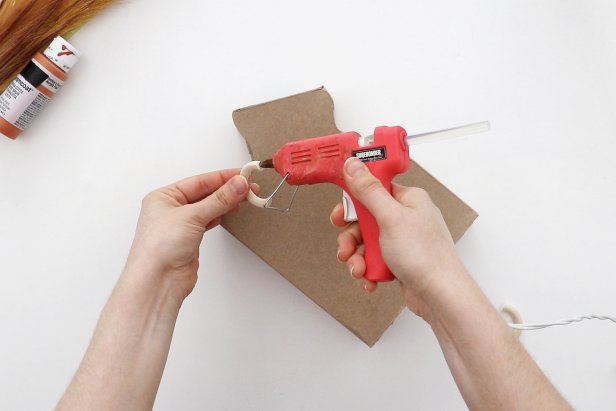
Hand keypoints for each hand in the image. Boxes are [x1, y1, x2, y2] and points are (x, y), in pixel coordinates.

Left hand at [126, 169, 251, 303]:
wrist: (157, 281)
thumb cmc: (159, 248)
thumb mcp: (192, 216)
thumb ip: (219, 200)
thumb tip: (237, 185)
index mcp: (164, 197)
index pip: (199, 181)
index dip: (222, 177)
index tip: (242, 175)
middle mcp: (170, 209)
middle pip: (204, 193)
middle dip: (227, 190)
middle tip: (249, 187)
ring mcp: (180, 225)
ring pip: (208, 207)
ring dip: (226, 202)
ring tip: (244, 198)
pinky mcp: (189, 240)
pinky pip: (208, 221)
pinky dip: (220, 216)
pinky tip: (229, 211)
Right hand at [331, 158, 463, 319]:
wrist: (440, 296)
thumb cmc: (426, 257)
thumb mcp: (391, 218)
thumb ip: (369, 191)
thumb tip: (354, 165)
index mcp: (408, 199)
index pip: (373, 187)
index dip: (353, 200)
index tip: (341, 212)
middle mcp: (405, 216)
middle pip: (364, 218)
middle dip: (352, 237)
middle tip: (347, 247)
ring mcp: (401, 239)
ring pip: (365, 242)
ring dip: (357, 257)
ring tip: (359, 269)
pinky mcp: (398, 259)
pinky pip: (373, 259)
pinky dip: (367, 269)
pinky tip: (370, 278)